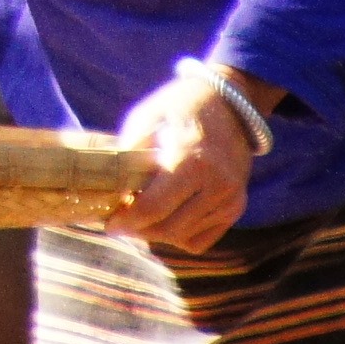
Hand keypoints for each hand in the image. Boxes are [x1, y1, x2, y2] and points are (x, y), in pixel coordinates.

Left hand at [105, 62, 273, 252]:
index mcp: (192, 159)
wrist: (230, 104)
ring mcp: (230, 199)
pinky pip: (201, 239)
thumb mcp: (149, 115)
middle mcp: (217, 184)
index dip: (128, 220)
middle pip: (168, 228)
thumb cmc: (181, 106)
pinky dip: (179, 235)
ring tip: (138, 218)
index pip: (154, 207)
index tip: (109, 223)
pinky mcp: (235, 208)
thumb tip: (111, 185)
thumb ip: (130, 150)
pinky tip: (164, 218)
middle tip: (120, 222)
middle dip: (139, 230)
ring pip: (183, 237)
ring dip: (157, 233)